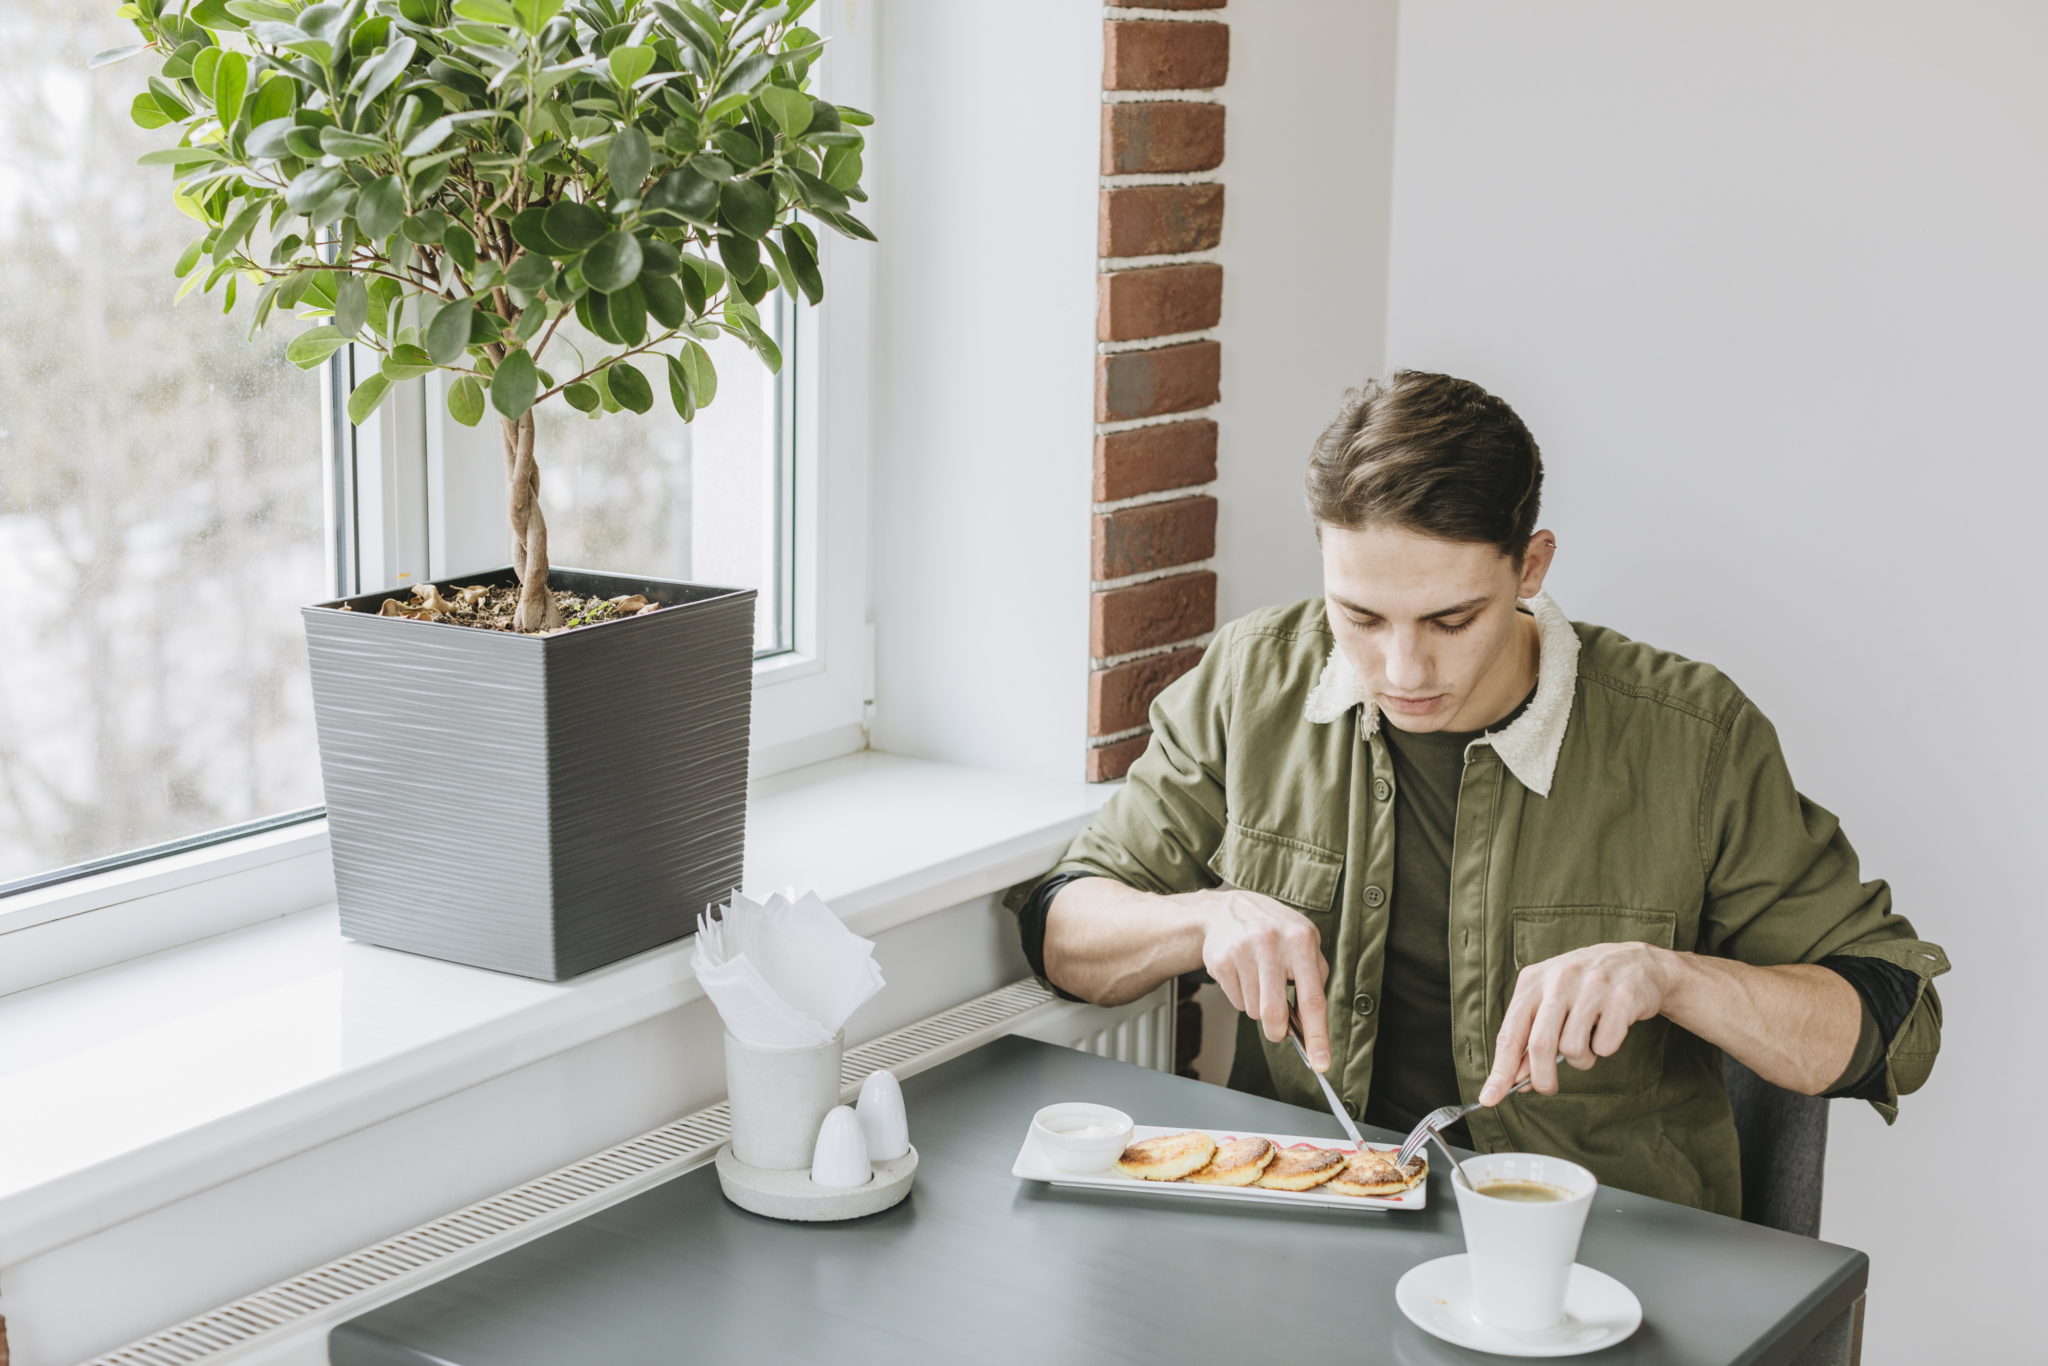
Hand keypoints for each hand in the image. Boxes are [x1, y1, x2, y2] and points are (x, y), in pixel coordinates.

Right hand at [1188, 887, 1331, 1070]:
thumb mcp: (1304, 942)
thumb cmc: (1275, 930)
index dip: (1318, 1035)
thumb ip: (1313, 978)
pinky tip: (1243, 974)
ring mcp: (1242, 951)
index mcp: (1300, 941)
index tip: (1322, 1063)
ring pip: (1253, 1010)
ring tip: (1259, 980)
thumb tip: (1312, 1025)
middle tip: (1278, 1030)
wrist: (1228, 909)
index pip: (1312, 999)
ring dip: (1258, 1007)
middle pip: (1273, 1013)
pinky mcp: (1220, 960)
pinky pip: (1235, 1001)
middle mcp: (1271, 944)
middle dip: (1276, 1031)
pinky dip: (1242, 997)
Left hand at [1481, 942, 1673, 1104]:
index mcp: (1533, 979)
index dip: (1501, 1070)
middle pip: (1540, 1045)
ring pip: (1573, 1049)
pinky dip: (1605, 1048)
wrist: (1639, 963)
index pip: (1509, 1032)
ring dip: (1581, 1059)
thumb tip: (1516, 1078)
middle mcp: (1559, 979)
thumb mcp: (1551, 1000)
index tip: (1490, 1098)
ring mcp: (1591, 986)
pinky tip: (1610, 1028)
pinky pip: (1605, 1046)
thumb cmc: (1586, 987)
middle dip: (1541, 1078)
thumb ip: (1531, 1034)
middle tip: (1548, 1088)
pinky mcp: (1621, 998)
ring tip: (1589, 1040)